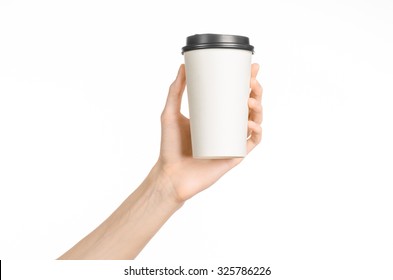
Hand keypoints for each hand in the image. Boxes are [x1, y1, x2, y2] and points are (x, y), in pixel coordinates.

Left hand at [155, 64, 261, 201]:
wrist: (170, 174)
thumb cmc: (170, 146)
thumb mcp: (170, 114)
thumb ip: (175, 91)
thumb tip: (182, 66)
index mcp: (217, 116)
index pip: (236, 95)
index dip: (248, 81)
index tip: (251, 67)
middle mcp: (227, 127)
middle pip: (249, 106)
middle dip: (256, 92)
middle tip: (252, 82)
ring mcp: (232, 141)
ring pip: (255, 122)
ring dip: (259, 109)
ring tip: (250, 102)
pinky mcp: (234, 156)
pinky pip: (251, 143)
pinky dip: (256, 133)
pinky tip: (251, 124)